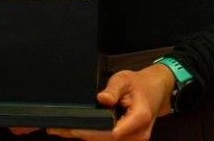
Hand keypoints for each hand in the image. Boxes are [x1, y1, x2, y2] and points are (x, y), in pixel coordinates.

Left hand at [47, 63, 174, 139]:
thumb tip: (102, 99)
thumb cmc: (139, 84)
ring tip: (61, 129)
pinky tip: (76, 130)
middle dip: (82, 135)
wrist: (155, 91)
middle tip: (58, 128)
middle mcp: (138, 135)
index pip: (112, 132)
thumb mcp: (125, 79)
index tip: (72, 127)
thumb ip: (113, 89)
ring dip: (85, 137)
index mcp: (140, 118)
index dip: (91, 132)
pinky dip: (93, 137)